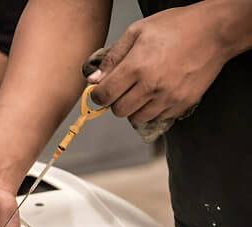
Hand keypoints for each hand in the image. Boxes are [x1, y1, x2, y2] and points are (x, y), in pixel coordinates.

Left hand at [87, 4, 229, 124]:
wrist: (214, 31)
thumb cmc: (176, 27)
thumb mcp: (137, 32)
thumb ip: (112, 57)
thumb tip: (93, 79)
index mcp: (136, 67)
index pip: (105, 95)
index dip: (98, 96)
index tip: (100, 92)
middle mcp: (151, 86)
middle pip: (119, 111)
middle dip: (116, 101)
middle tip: (123, 89)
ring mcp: (168, 98)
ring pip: (137, 118)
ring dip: (134, 107)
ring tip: (141, 90)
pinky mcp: (182, 105)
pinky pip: (158, 118)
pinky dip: (153, 109)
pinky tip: (157, 93)